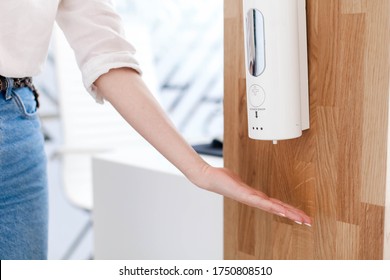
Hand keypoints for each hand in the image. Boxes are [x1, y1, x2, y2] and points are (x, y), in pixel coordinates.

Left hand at [192, 165, 311, 225]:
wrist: (209, 178)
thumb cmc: (224, 179)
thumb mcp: (242, 185)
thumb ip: (251, 190)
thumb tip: (258, 193)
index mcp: (256, 198)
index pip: (277, 206)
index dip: (291, 212)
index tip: (303, 217)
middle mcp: (254, 200)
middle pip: (279, 209)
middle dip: (294, 215)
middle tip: (308, 221)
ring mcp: (249, 198)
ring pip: (272, 207)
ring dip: (286, 213)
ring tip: (299, 218)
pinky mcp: (243, 194)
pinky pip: (260, 201)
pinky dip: (270, 206)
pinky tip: (279, 210)